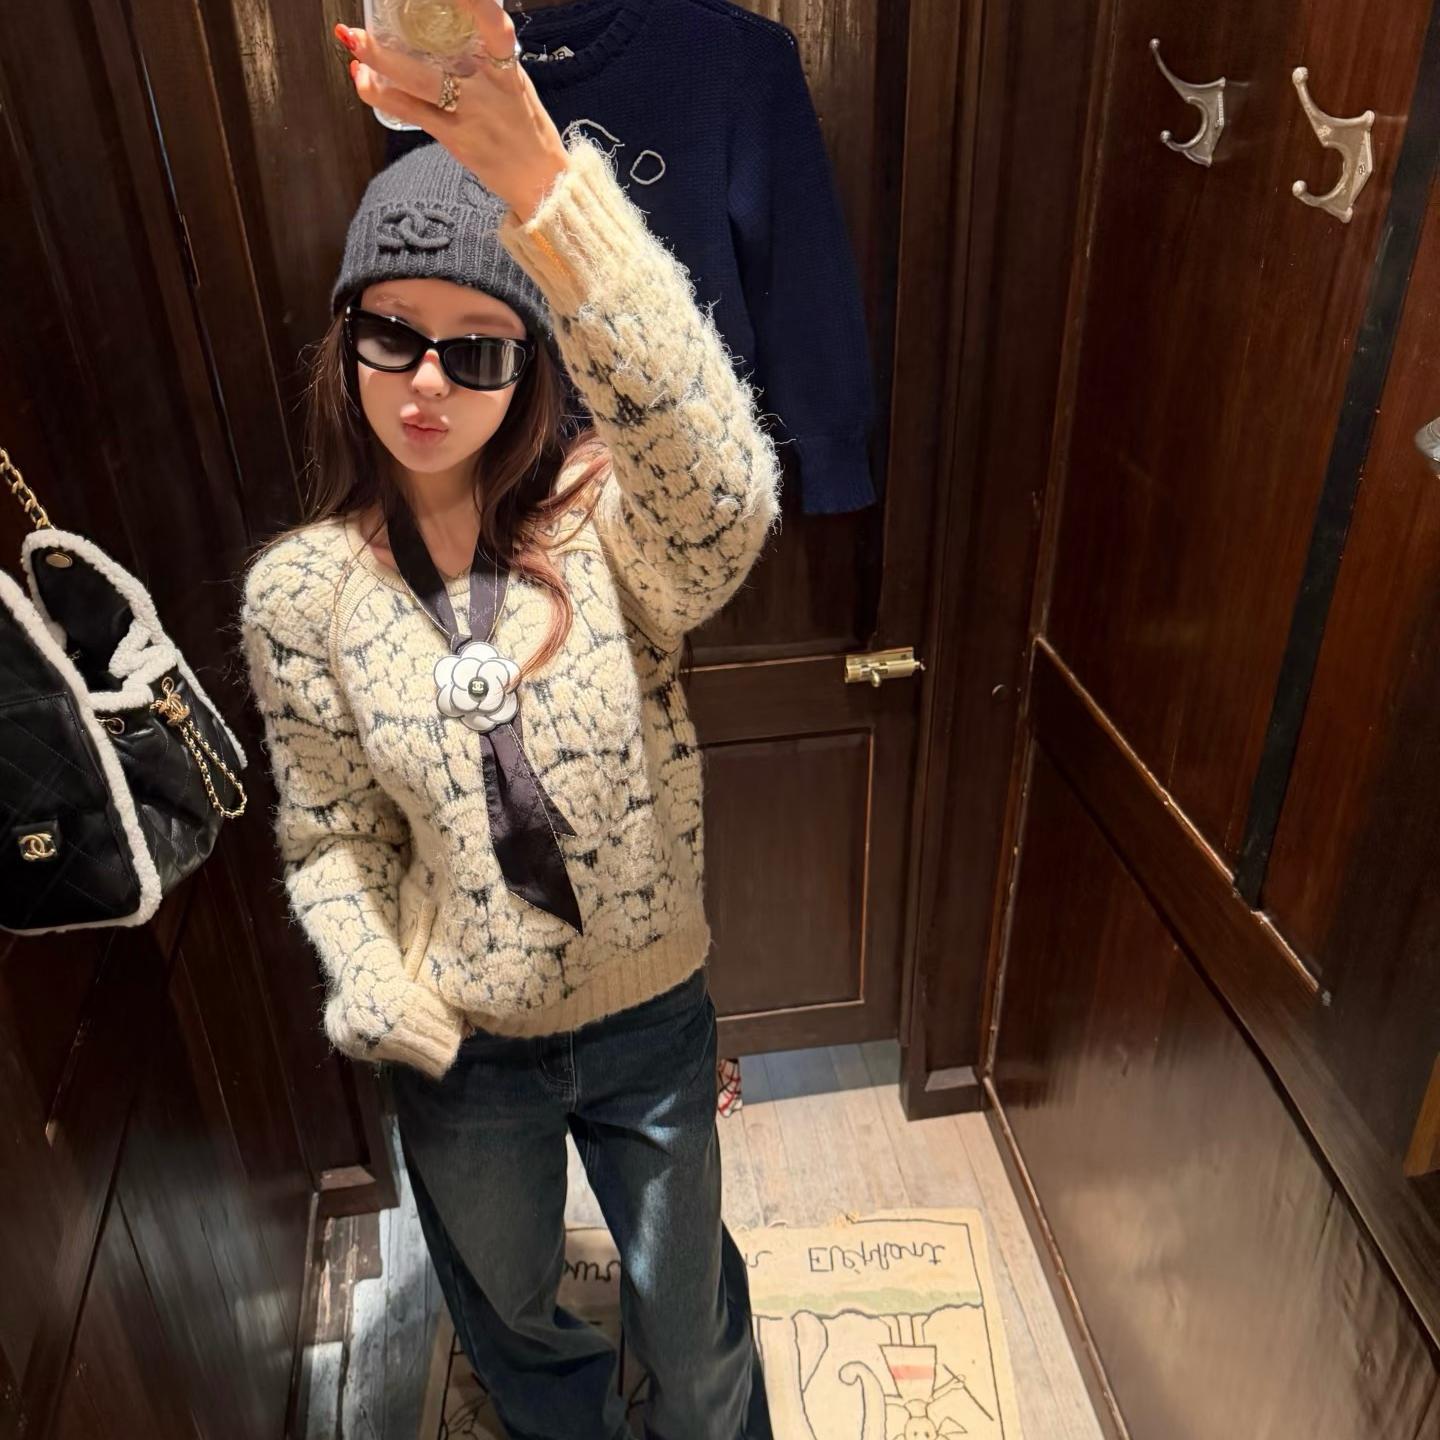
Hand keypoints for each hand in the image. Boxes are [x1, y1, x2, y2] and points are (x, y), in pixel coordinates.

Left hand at [337, 2, 569, 222]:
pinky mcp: (454, 137)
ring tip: (352, 41)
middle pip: (445, 45)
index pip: (494, 22)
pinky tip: (362, 81)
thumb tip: (449, 34)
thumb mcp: (515, 85)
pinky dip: (380, 95)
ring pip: (417, 80)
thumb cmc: (527, 130)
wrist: (541, 182)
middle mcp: (489, 85)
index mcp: (507, 66)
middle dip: (411, 29)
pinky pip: (408, 112)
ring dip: (380, 60)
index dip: (474, 1)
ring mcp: (469, 112)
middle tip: (375, 10)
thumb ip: (487, 59)